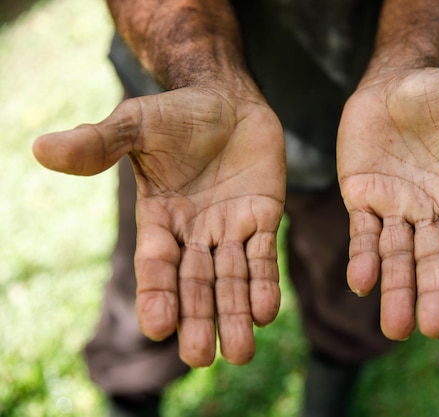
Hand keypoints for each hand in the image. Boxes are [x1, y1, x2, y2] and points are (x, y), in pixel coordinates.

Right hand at [33, 87, 285, 366]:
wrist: (227, 100)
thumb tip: (42, 149)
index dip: (157, 294)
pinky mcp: (263, 219)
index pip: (156, 265)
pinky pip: (264, 257)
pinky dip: (264, 284)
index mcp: (159, 221)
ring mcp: (230, 230)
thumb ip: (98, 142)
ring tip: (240, 352)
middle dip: (199, 318)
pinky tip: (266, 313)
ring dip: (235, 314)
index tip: (159, 327)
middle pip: (195, 284)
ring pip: (232, 279)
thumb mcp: (136, 125)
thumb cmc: (178, 114)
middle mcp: (194, 234)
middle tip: (200, 357)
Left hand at [337, 68, 438, 339]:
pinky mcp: (361, 198)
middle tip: (435, 329)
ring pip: (396, 255)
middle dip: (433, 292)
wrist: (392, 86)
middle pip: (434, 258)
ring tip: (396, 328)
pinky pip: (361, 233)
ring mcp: (394, 207)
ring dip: (396, 289)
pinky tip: (361, 283)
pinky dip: (362, 257)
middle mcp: (430, 209)